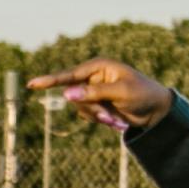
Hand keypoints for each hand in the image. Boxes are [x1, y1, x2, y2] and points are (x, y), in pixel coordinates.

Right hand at [37, 57, 170, 129]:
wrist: (156, 110)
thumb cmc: (143, 94)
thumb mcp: (120, 92)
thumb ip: (93, 93)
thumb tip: (67, 94)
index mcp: (99, 66)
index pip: (69, 74)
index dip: (50, 80)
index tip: (32, 84)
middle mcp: (93, 76)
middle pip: (74, 96)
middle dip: (91, 109)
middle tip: (109, 117)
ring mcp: (94, 91)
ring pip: (80, 108)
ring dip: (97, 117)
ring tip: (116, 120)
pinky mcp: (97, 103)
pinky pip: (87, 114)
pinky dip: (100, 120)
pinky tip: (116, 120)